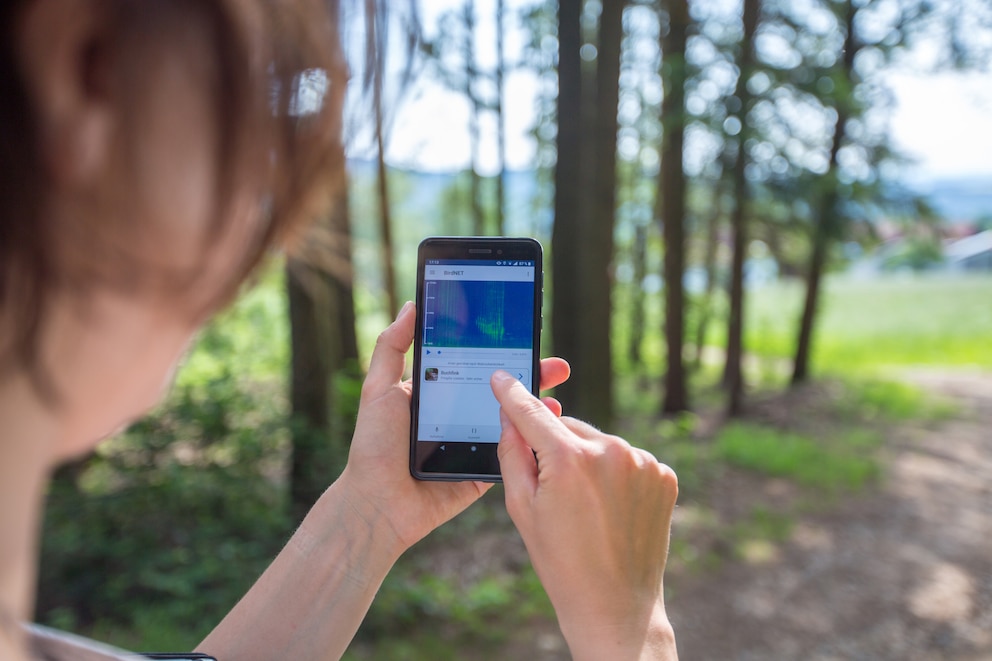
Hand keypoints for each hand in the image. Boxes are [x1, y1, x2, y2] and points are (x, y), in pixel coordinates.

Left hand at [337, 302, 569, 553]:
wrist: (377, 504)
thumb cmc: (373, 446)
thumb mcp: (377, 389)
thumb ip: (392, 347)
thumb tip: (411, 305)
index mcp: (440, 392)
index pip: (477, 364)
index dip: (502, 350)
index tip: (526, 334)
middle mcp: (461, 414)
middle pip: (503, 390)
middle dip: (533, 375)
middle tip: (557, 365)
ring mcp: (475, 443)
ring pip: (513, 421)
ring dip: (538, 408)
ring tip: (557, 395)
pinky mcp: (483, 472)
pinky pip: (512, 455)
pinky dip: (532, 443)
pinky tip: (549, 429)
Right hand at [492, 370, 678, 659]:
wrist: (615, 606)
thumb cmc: (561, 561)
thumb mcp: (522, 508)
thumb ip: (512, 454)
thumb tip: (510, 416)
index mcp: (570, 460)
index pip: (532, 413)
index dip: (513, 393)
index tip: (502, 376)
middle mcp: (611, 451)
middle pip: (567, 428)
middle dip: (556, 447)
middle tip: (553, 491)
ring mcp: (643, 462)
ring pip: (599, 443)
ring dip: (588, 461)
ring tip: (588, 508)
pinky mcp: (664, 475)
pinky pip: (627, 459)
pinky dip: (616, 474)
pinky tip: (612, 508)